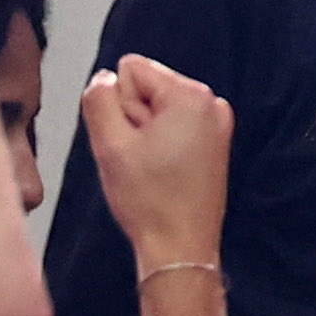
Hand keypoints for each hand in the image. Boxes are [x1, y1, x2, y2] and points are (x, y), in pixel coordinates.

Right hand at [82, 54, 234, 261]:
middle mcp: (211, 103)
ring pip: (156, 112)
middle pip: (147, 90)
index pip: (132, 69)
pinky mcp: (214, 144)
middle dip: (132, 120)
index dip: (117, 104)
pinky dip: (158, 148)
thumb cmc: (149, 200)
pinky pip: (172, 130)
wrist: (180, 246)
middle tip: (136, 158)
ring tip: (148, 169)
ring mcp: (216, 124)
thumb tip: (103, 77)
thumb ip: (100, 101)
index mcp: (191, 95)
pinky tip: (159, 174)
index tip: (128, 138)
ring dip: (142, 137)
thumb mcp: (110, 146)